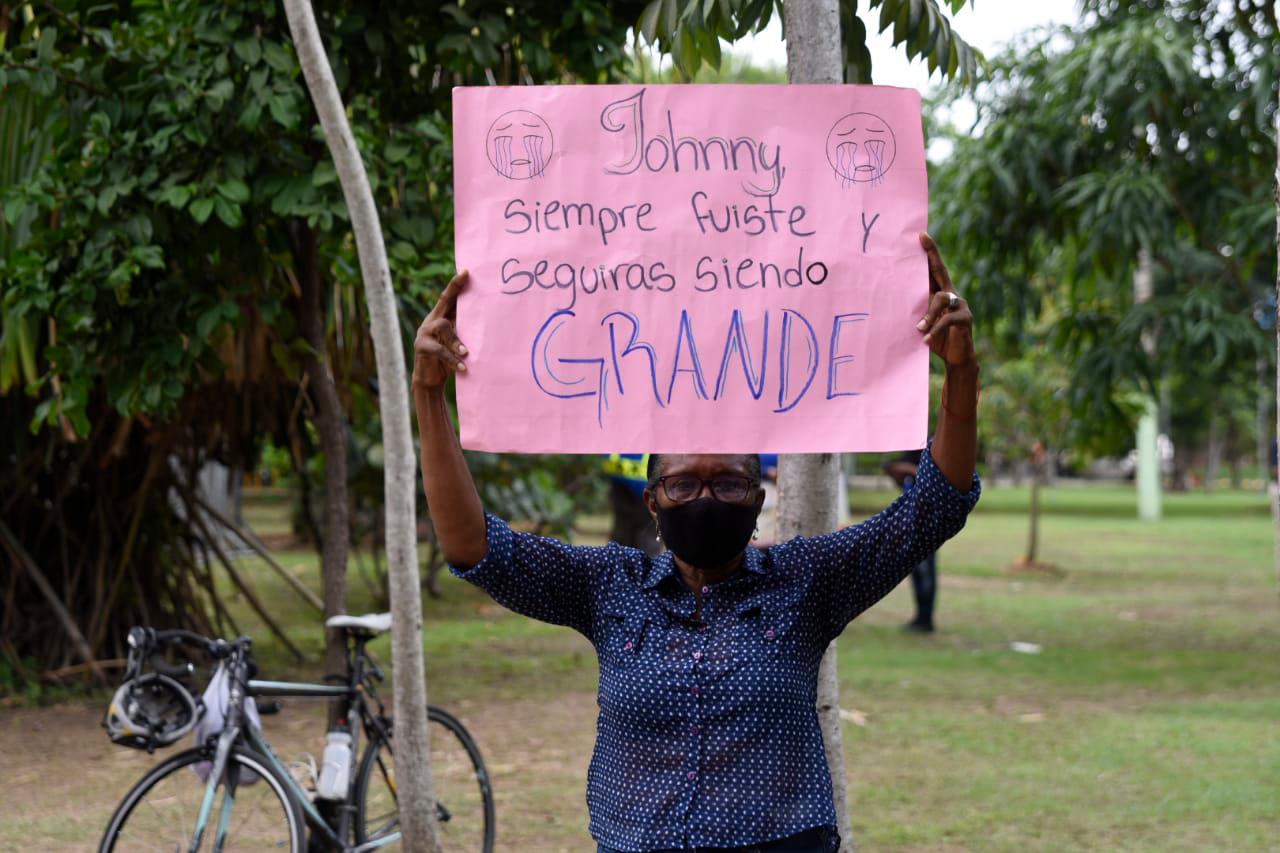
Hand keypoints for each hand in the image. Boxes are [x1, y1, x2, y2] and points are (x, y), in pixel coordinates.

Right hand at [412, 270, 468, 389]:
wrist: (430, 380)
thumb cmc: (448, 359)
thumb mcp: (458, 343)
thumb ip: (465, 331)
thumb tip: (489, 322)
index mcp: (441, 317)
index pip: (448, 297)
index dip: (456, 284)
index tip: (467, 272)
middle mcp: (431, 321)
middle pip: (443, 303)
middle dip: (455, 291)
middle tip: (467, 281)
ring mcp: (424, 334)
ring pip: (442, 327)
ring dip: (456, 340)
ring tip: (466, 353)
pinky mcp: (422, 347)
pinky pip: (439, 350)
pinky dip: (452, 359)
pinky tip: (462, 367)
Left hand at [917, 233, 975, 367]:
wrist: (956, 360)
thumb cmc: (936, 340)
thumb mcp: (923, 324)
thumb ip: (916, 312)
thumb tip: (893, 302)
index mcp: (941, 294)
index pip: (934, 270)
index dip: (930, 252)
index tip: (921, 235)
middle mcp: (953, 295)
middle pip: (942, 271)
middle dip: (932, 255)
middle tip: (922, 239)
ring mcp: (961, 306)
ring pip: (941, 299)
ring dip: (928, 314)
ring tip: (918, 328)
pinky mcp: (965, 319)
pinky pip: (947, 319)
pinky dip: (935, 329)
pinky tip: (925, 340)